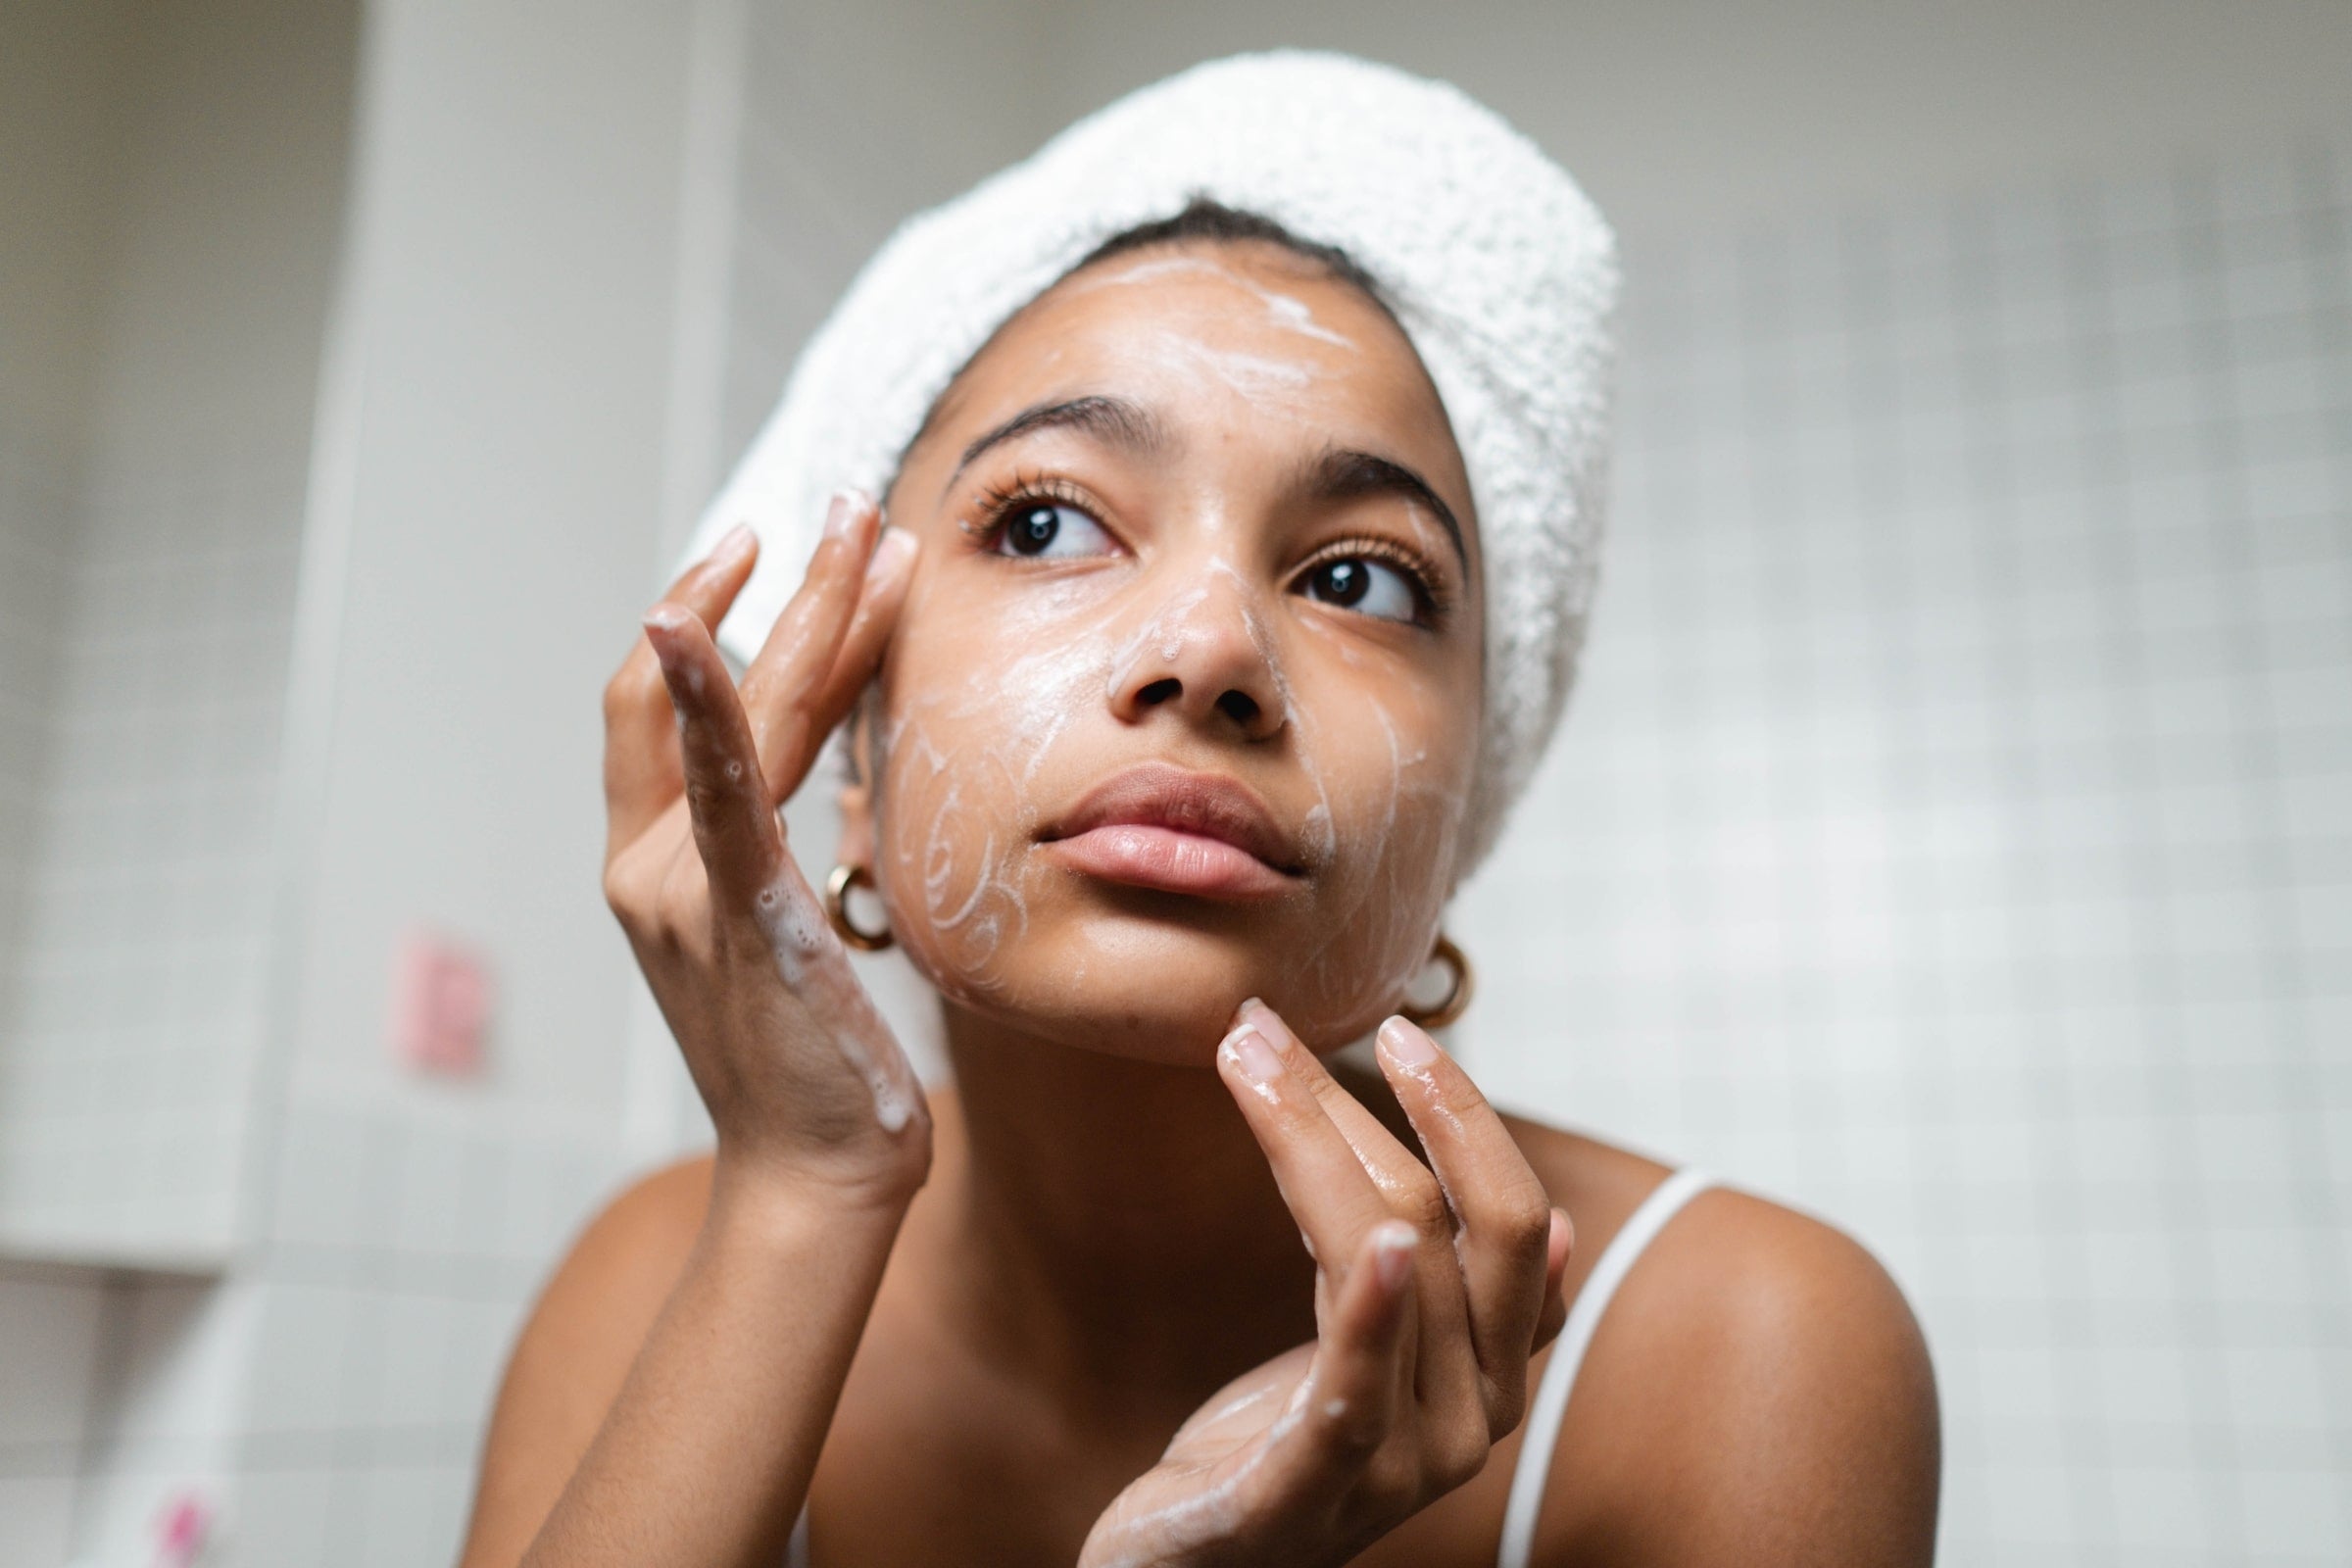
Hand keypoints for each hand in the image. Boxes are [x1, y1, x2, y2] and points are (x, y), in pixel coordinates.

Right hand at [601, 492, 929, 1202]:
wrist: (813, 1176)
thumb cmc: (818, 1068)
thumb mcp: (792, 939)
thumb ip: (787, 856)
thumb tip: (843, 778)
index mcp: (659, 870)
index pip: (673, 714)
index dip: (718, 622)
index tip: (783, 553)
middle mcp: (649, 866)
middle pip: (706, 689)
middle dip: (784, 588)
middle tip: (850, 509)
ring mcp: (678, 886)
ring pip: (739, 716)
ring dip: (804, 611)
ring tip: (864, 531)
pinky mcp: (731, 910)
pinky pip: (716, 789)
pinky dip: (701, 698)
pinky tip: (695, 622)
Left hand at [1078, 1002, 1573, 1567]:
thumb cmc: (1273, 1452)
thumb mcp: (1361, 1351)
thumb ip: (1431, 1284)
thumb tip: (1556, 1221)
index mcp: (1489, 1375)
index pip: (1510, 1220)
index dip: (1464, 1119)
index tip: (1399, 1031)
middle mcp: (1470, 1422)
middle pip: (1450, 1227)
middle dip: (1369, 1108)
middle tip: (1265, 1024)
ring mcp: (1399, 1468)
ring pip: (1393, 1268)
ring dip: (1313, 1143)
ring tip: (1245, 1058)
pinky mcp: (1306, 1500)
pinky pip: (1357, 1394)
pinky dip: (1374, 1313)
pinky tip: (1378, 1245)